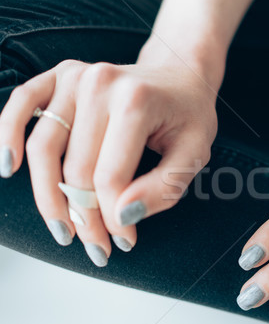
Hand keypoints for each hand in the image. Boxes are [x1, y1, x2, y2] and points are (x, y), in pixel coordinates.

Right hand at [0, 59, 217, 265]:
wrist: (180, 76)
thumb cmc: (189, 116)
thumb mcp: (195, 154)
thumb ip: (164, 187)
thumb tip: (122, 217)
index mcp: (136, 102)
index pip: (110, 178)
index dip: (114, 219)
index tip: (125, 242)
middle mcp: (99, 84)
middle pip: (75, 170)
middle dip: (85, 218)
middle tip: (98, 248)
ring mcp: (75, 76)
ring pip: (42, 148)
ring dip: (48, 198)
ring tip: (63, 231)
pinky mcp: (59, 75)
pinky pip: (21, 105)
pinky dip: (7, 135)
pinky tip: (10, 168)